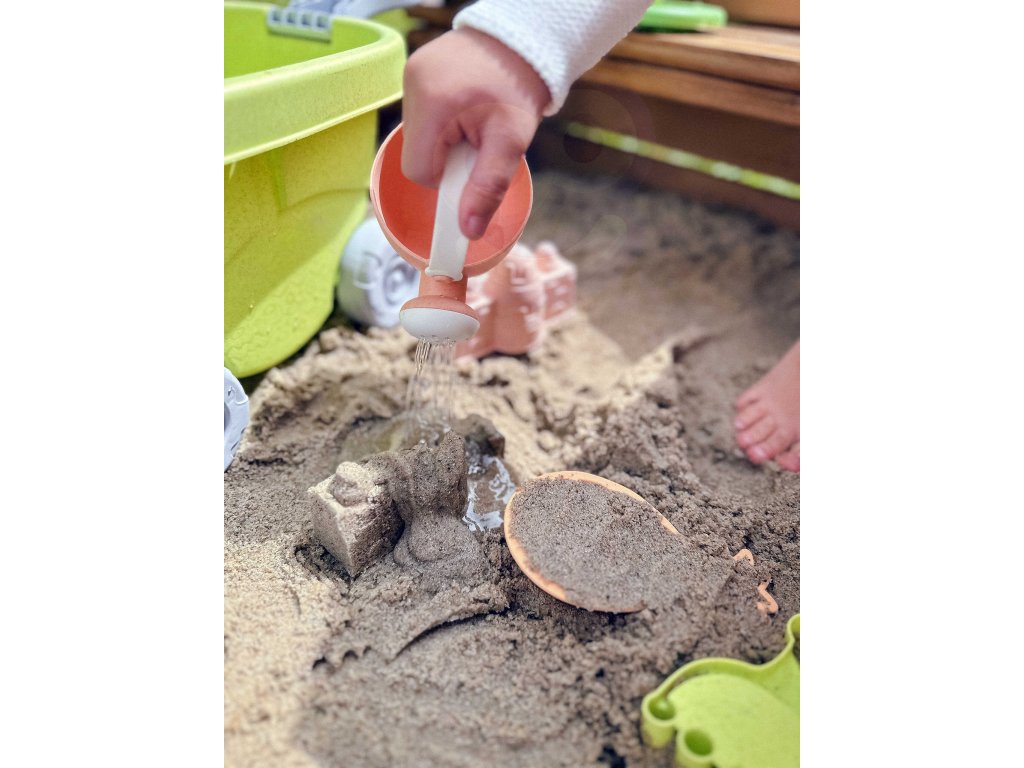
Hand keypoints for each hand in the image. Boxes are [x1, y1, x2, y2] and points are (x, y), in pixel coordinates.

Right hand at [401, 27, 550, 239]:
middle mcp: (412, 86)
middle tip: (478, 142)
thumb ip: (488, 187)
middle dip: (446, 159)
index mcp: (433, 103)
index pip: (419, 171)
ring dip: (444, 140)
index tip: (472, 166)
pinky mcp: (414, 70)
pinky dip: (441, 122)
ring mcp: (410, 75)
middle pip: (417, 153)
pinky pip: (421, 115)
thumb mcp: (511, 142)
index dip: (446, 180)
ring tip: (474, 121)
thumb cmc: (519, 88)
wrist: (524, 39)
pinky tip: (464, 108)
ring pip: (418, 136)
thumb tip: (468, 231)